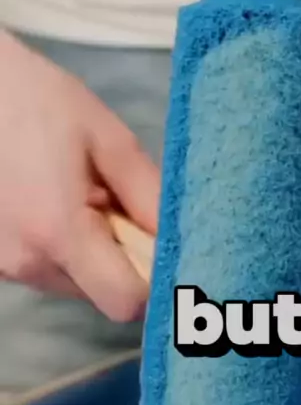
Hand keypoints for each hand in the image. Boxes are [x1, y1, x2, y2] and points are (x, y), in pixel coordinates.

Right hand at [0, 31, 159, 320]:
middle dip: (122, 261)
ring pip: (75, 283)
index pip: (125, 303)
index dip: (152, 284)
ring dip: (91, 253)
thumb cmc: (35, 101)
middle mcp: (27, 264)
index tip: (160, 248)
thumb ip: (149, 197)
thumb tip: (180, 241)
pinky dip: (62, 246)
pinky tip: (49, 202)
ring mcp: (4, 266)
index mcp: (59, 235)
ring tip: (76, 196)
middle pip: (102, 294)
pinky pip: (47, 268)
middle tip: (114, 205)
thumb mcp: (108, 139)